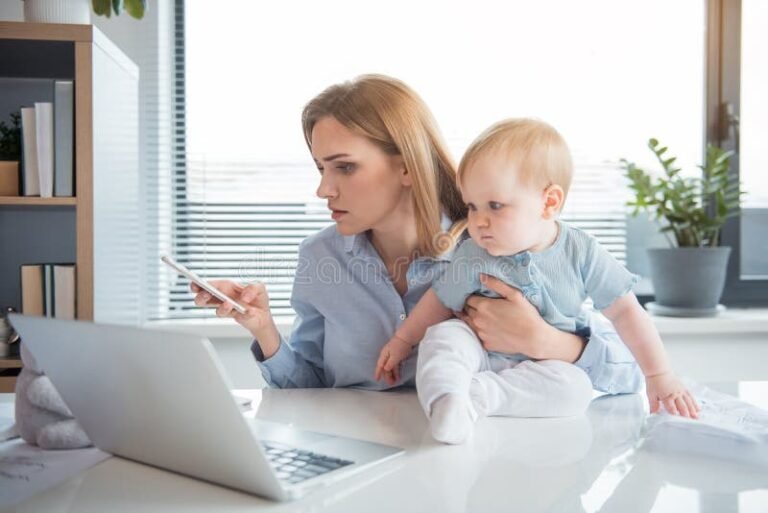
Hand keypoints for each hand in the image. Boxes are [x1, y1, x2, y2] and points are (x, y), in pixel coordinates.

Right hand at [192, 280, 279, 354]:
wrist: (263, 315)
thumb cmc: (257, 298)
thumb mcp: (259, 287)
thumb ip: (253, 287)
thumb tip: (244, 296)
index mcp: (226, 287)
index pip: (208, 285)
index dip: (198, 285)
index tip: (194, 284)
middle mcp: (223, 299)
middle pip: (203, 299)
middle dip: (202, 297)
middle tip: (207, 295)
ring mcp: (227, 310)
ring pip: (216, 311)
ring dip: (222, 308)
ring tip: (230, 304)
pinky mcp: (236, 318)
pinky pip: (237, 317)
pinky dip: (244, 314)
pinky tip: (249, 312)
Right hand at [374, 336, 412, 385]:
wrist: (407, 337)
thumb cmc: (399, 347)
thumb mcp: (394, 357)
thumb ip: (389, 364)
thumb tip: (385, 370)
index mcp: (384, 355)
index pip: (380, 366)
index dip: (378, 373)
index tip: (377, 379)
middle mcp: (387, 356)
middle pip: (385, 367)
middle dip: (387, 376)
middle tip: (390, 384)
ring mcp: (393, 355)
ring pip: (391, 367)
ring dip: (392, 374)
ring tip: (395, 381)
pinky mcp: (398, 355)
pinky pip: (396, 365)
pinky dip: (396, 370)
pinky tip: (398, 375)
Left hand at [455, 274, 570, 358]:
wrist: (534, 338)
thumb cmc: (526, 315)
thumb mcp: (514, 294)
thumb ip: (496, 284)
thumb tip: (481, 276)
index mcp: (483, 306)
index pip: (468, 299)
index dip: (473, 297)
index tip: (478, 296)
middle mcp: (478, 320)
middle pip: (467, 310)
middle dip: (471, 307)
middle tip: (480, 306)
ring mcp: (481, 333)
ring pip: (469, 323)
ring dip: (473, 318)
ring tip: (483, 316)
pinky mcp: (486, 344)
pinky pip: (478, 335)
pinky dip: (481, 331)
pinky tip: (489, 329)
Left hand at [645, 371, 699, 418]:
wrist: (659, 372)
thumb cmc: (655, 383)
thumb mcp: (651, 395)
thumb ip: (653, 405)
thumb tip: (653, 414)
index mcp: (666, 396)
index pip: (671, 406)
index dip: (674, 413)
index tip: (677, 419)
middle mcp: (675, 394)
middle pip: (681, 405)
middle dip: (686, 413)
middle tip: (690, 420)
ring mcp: (681, 391)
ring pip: (688, 401)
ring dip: (692, 409)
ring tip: (696, 416)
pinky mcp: (684, 389)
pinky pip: (691, 396)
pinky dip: (695, 403)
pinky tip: (698, 408)